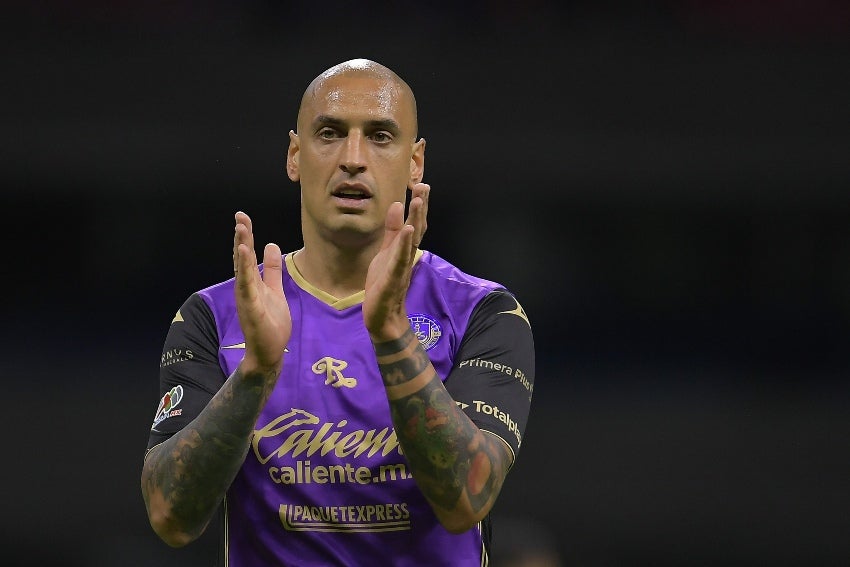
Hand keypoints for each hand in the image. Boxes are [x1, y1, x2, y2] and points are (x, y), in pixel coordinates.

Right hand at [233, 211, 291, 373]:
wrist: (269, 352)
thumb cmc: (271, 323)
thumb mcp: (274, 290)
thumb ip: (273, 269)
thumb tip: (272, 245)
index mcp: (252, 282)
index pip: (247, 255)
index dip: (245, 236)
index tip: (243, 217)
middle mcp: (246, 287)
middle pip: (242, 257)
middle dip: (241, 236)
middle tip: (240, 216)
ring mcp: (247, 297)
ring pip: (243, 268)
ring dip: (241, 248)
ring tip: (241, 229)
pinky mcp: (251, 307)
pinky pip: (247, 285)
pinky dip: (245, 269)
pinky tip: (244, 253)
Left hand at [363, 183, 429, 340]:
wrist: (382, 317)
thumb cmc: (384, 284)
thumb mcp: (385, 252)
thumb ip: (392, 231)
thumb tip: (397, 205)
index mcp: (404, 249)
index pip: (414, 224)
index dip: (418, 205)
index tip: (421, 185)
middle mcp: (407, 256)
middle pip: (418, 228)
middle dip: (421, 207)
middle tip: (424, 186)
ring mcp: (401, 267)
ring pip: (412, 241)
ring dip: (416, 219)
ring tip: (418, 200)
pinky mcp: (393, 278)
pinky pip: (401, 259)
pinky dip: (405, 244)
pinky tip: (408, 230)